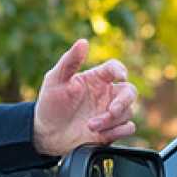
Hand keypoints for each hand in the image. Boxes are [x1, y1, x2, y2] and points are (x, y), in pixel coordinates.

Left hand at [32, 39, 138, 156]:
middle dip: (124, 101)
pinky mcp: (111, 130)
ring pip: (127, 112)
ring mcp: (109, 113)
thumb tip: (83, 42)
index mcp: (96, 78)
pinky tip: (101, 134)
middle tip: (112, 110)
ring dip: (111, 120)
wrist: (47, 135)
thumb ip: (70, 61)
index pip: (115, 68)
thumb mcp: (55, 79)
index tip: (119, 76)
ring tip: (90, 126)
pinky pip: (128, 128)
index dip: (120, 70)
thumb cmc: (50, 104)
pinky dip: (118, 131)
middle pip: (129, 91)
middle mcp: (106, 94)